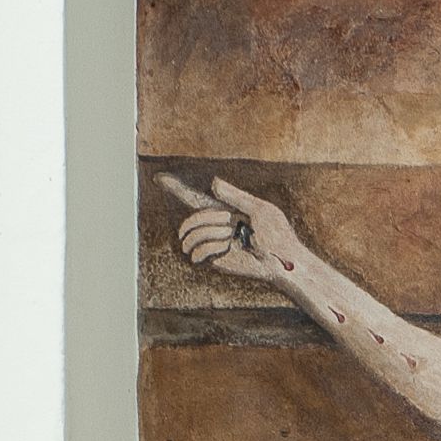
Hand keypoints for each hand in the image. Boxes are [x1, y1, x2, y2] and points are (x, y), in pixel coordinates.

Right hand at [161, 173, 305, 287]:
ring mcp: (212, 244)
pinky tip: (226, 250)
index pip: (195, 199)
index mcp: (225, 210)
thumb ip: (236, 196)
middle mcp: (215, 226)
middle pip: (193, 218)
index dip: (177, 189)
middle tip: (232, 226)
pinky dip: (210, 248)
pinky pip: (196, 252)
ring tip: (231, 239)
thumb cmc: (278, 235)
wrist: (282, 263)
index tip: (159, 178)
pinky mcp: (213, 261)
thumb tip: (213, 183)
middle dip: (211, 220)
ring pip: (191, 234)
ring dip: (211, 234)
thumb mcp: (260, 209)